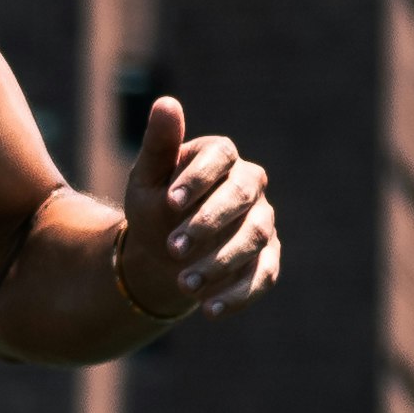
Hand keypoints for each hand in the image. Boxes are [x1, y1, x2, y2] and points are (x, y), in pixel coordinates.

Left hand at [118, 95, 278, 325]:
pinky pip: (263, 276)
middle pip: (242, 197)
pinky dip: (238, 295)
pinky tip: (208, 310)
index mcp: (221, 158)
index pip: (220, 156)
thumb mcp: (147, 179)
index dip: (198, 178)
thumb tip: (166, 102)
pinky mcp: (267, 260)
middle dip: (208, 222)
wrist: (161, 255)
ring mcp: (261, 223)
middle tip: (172, 248)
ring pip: (253, 238)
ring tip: (183, 283)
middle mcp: (249, 187)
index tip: (169, 202)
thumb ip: (158, 145)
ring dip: (220, 262)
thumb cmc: (154, 208)